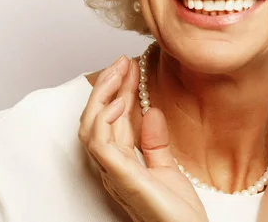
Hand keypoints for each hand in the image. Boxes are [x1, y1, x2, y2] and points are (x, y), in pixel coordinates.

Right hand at [78, 56, 208, 221]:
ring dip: (102, 96)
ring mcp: (114, 172)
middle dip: (108, 87)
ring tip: (118, 71)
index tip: (129, 66)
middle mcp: (112, 166)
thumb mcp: (167, 170)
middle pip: (98, 118)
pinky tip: (118, 101)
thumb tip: (151, 111)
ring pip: (91, 127)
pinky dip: (103, 120)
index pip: (114, 120)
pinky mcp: (121, 178)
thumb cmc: (176, 215)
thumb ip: (155, 143)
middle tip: (121, 61)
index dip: (118, 91)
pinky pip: (100, 144)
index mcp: (122, 162)